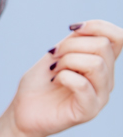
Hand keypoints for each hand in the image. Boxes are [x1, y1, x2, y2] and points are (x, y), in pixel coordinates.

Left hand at [11, 20, 122, 136]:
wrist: (23, 111)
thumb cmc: (39, 83)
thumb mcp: (57, 53)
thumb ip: (75, 40)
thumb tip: (84, 28)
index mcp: (102, 63)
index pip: (118, 37)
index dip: (97, 25)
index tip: (72, 28)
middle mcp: (106, 79)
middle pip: (103, 46)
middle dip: (72, 44)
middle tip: (54, 56)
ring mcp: (100, 96)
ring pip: (96, 64)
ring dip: (68, 61)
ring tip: (54, 70)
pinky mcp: (89, 111)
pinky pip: (83, 85)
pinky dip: (65, 77)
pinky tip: (55, 80)